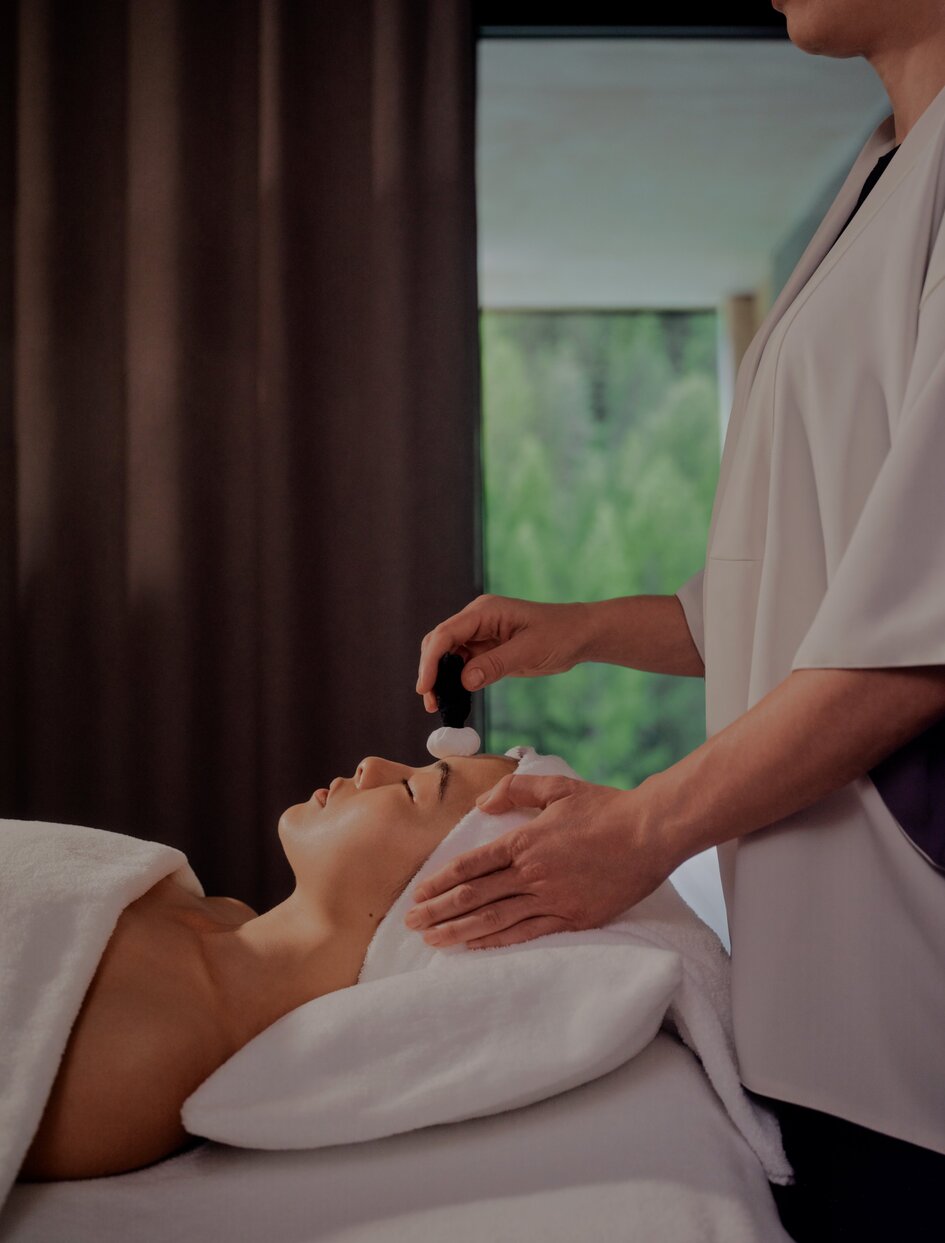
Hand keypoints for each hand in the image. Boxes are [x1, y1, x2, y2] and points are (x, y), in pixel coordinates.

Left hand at [402, 773, 679, 948]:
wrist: (649, 833)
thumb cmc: (605, 807)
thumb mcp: (556, 787)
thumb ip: (515, 791)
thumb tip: (482, 804)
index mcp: (525, 840)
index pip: (471, 865)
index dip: (441, 881)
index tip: (418, 894)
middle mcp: (532, 872)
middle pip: (475, 895)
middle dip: (440, 910)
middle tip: (411, 923)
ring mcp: (552, 898)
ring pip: (496, 919)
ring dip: (460, 931)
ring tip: (433, 941)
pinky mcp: (573, 917)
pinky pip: (528, 933)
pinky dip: (499, 942)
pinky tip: (476, 948)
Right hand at [416, 594, 594, 711]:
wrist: (579, 635)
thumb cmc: (559, 635)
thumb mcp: (529, 651)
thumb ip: (495, 665)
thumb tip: (464, 682)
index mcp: (484, 611)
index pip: (446, 634)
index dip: (431, 661)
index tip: (425, 687)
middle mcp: (477, 620)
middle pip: (440, 643)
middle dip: (431, 671)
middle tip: (431, 702)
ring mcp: (480, 634)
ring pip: (448, 656)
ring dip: (441, 679)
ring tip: (438, 705)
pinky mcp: (487, 649)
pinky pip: (463, 665)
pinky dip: (455, 681)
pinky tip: (455, 698)